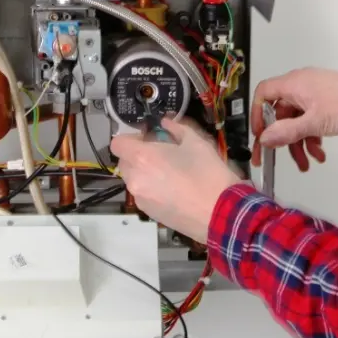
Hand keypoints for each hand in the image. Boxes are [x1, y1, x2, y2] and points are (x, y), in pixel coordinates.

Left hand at [109, 118, 243, 243]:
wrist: (220, 212)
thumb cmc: (207, 174)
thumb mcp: (196, 142)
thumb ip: (177, 129)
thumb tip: (166, 124)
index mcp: (143, 158)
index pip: (117, 143)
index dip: (130, 137)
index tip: (147, 137)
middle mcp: (135, 179)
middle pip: (125, 162)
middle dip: (138, 155)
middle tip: (161, 153)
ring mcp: (140, 198)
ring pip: (134, 179)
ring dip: (145, 173)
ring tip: (170, 173)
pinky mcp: (149, 213)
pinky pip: (144, 194)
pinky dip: (152, 189)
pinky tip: (175, 189)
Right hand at [250, 68, 337, 171]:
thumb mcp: (313, 122)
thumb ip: (286, 132)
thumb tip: (265, 139)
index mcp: (293, 84)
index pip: (264, 94)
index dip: (257, 114)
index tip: (260, 134)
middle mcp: (300, 87)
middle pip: (281, 114)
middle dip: (282, 139)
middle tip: (274, 159)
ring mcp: (313, 95)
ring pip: (296, 121)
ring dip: (299, 143)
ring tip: (307, 163)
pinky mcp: (324, 103)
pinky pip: (310, 120)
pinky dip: (312, 136)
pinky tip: (319, 153)